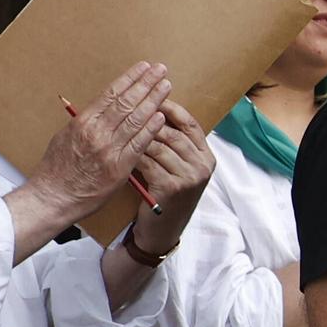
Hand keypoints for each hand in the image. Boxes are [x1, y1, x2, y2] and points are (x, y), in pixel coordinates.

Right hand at [21, 62, 170, 226]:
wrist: (53, 197)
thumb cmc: (57, 169)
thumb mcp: (65, 137)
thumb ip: (85, 123)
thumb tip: (101, 109)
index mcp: (83, 122)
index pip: (111, 94)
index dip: (130, 79)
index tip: (143, 67)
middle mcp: (97, 132)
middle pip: (127, 102)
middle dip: (146, 83)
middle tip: (161, 70)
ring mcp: (109, 150)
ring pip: (135, 120)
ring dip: (153, 100)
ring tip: (166, 86)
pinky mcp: (119, 167)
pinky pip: (139, 144)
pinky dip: (151, 129)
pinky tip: (162, 116)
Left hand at [129, 100, 215, 252]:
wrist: (162, 230)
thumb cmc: (166, 194)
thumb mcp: (177, 168)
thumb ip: (173, 145)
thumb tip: (153, 109)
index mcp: (206, 156)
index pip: (189, 123)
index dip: (170, 108)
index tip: (150, 95)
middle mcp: (202, 165)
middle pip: (173, 132)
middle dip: (149, 119)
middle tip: (127, 110)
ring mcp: (190, 177)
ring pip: (159, 145)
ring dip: (138, 136)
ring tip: (121, 129)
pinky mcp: (173, 187)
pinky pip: (148, 162)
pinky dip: (133, 154)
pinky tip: (120, 150)